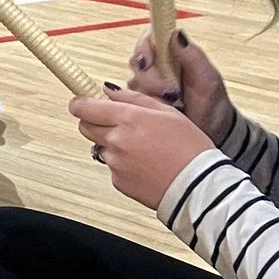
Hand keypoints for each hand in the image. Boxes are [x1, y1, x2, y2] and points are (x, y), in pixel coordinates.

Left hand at [70, 87, 216, 210]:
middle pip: (85, 127)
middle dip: (94, 122)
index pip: (85, 108)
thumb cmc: (190, 149)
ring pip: (100, 147)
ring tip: (142, 148)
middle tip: (117, 124)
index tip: (80, 102)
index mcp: (129, 118)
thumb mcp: (168, 113)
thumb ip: (134, 98)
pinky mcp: (118, 181)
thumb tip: (110, 91)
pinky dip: (123, 164)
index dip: (80, 104)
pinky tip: (144, 164)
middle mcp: (117, 140)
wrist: (198, 187)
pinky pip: (112, 167)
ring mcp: (115, 162)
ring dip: (112, 145)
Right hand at [126, 29, 234, 144]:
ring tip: (172, 102)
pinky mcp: (141, 103)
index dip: (145, 48)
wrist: (210, 130)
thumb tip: (177, 34)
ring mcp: (147, 85)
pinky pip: (130, 101)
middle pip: (136, 61)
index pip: (148, 39)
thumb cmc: (211, 102)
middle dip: (150, 77)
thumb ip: (192, 55)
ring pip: (133, 82)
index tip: (150, 61)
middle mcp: (156, 67)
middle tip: (170, 90)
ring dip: (150, 93)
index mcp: (172, 54)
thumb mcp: (207, 78)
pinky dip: (145, 106)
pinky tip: (162, 109)